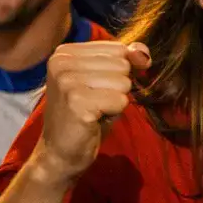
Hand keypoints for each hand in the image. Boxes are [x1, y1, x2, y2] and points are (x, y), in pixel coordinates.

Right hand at [33, 40, 149, 186]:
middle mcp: (61, 61)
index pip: (118, 49)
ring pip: (123, 82)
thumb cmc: (86, 114)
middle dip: (117, 87)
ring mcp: (67, 81)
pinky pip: (120, 100)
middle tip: (94, 102)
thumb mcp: (106, 79)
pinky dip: (113, 113)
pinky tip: (93, 120)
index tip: (99, 88)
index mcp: (65, 52)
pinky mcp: (77, 101)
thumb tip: (143, 54)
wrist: (59, 153)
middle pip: (122, 65)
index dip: (120, 71)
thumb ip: (127, 59)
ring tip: (94, 110)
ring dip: (115, 101)